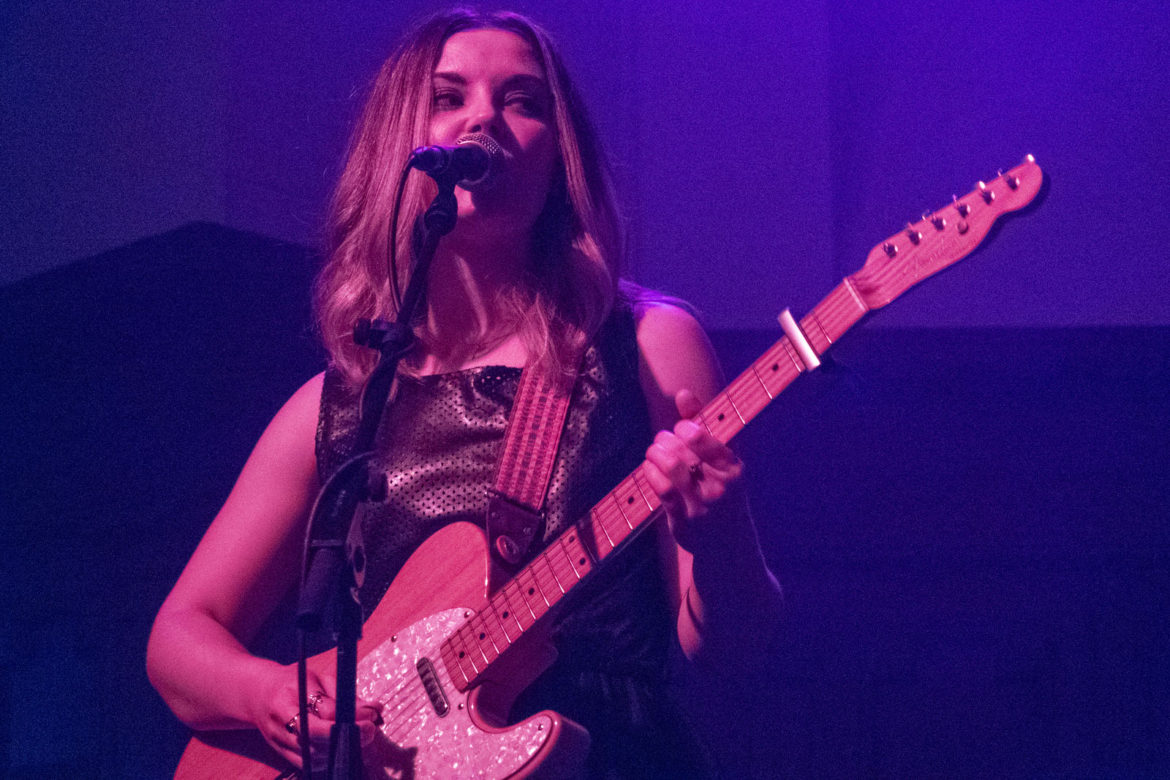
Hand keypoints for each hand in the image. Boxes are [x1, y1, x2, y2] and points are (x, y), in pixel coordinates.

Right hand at [251, 664, 382, 769]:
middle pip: (318, 737)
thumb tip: (374, 709)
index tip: (372, 715)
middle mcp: (281, 720)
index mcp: (291, 695)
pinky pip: (307, 764)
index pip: (324, 711)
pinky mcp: (280, 753)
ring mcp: (279, 740)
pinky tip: (340, 749)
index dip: (351, 716)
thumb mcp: (318, 679)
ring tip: (359, 739)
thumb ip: (344, 695)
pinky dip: (328, 759)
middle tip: (369, 731)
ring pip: (314, 754)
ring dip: (341, 750)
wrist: (258, 694)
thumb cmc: (293, 683)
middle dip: (348, 737)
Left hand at [642, 389, 744, 552]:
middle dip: (665, 440)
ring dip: (655, 454)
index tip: (680, 429)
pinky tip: (650, 468)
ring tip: (654, 452)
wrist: (730, 546)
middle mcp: (720, 486)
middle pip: (681, 450)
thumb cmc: (723, 491)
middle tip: (662, 441)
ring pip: (669, 467)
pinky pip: (661, 488)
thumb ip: (703, 424)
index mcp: (733, 467)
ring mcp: (701, 504)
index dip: (684, 428)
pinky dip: (650, 473)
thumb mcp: (722, 459)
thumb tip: (682, 393)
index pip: (702, 437)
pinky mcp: (683, 520)